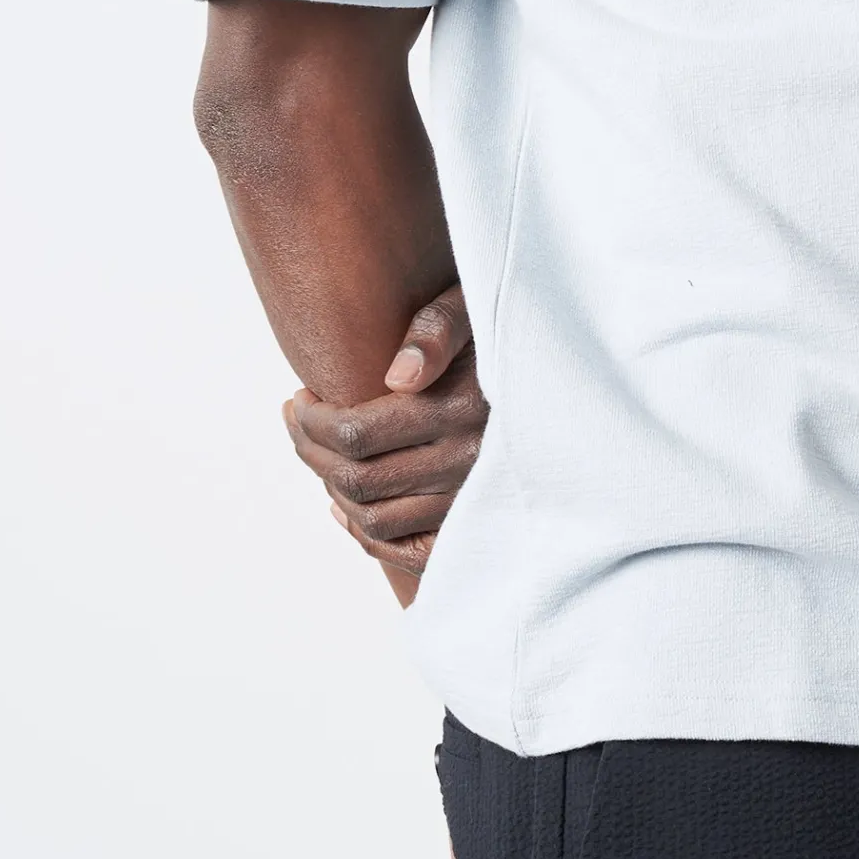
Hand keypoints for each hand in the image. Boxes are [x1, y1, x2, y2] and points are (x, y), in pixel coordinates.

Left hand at [282, 283, 487, 576]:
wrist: (560, 371)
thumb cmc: (505, 331)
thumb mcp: (474, 307)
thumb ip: (437, 330)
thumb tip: (398, 375)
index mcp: (463, 406)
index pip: (355, 432)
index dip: (311, 421)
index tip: (300, 399)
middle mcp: (470, 460)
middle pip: (357, 478)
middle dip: (310, 450)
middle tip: (298, 420)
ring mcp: (473, 498)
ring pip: (374, 517)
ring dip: (331, 489)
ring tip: (317, 454)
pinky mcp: (476, 523)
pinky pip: (408, 550)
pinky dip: (365, 536)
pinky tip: (344, 508)